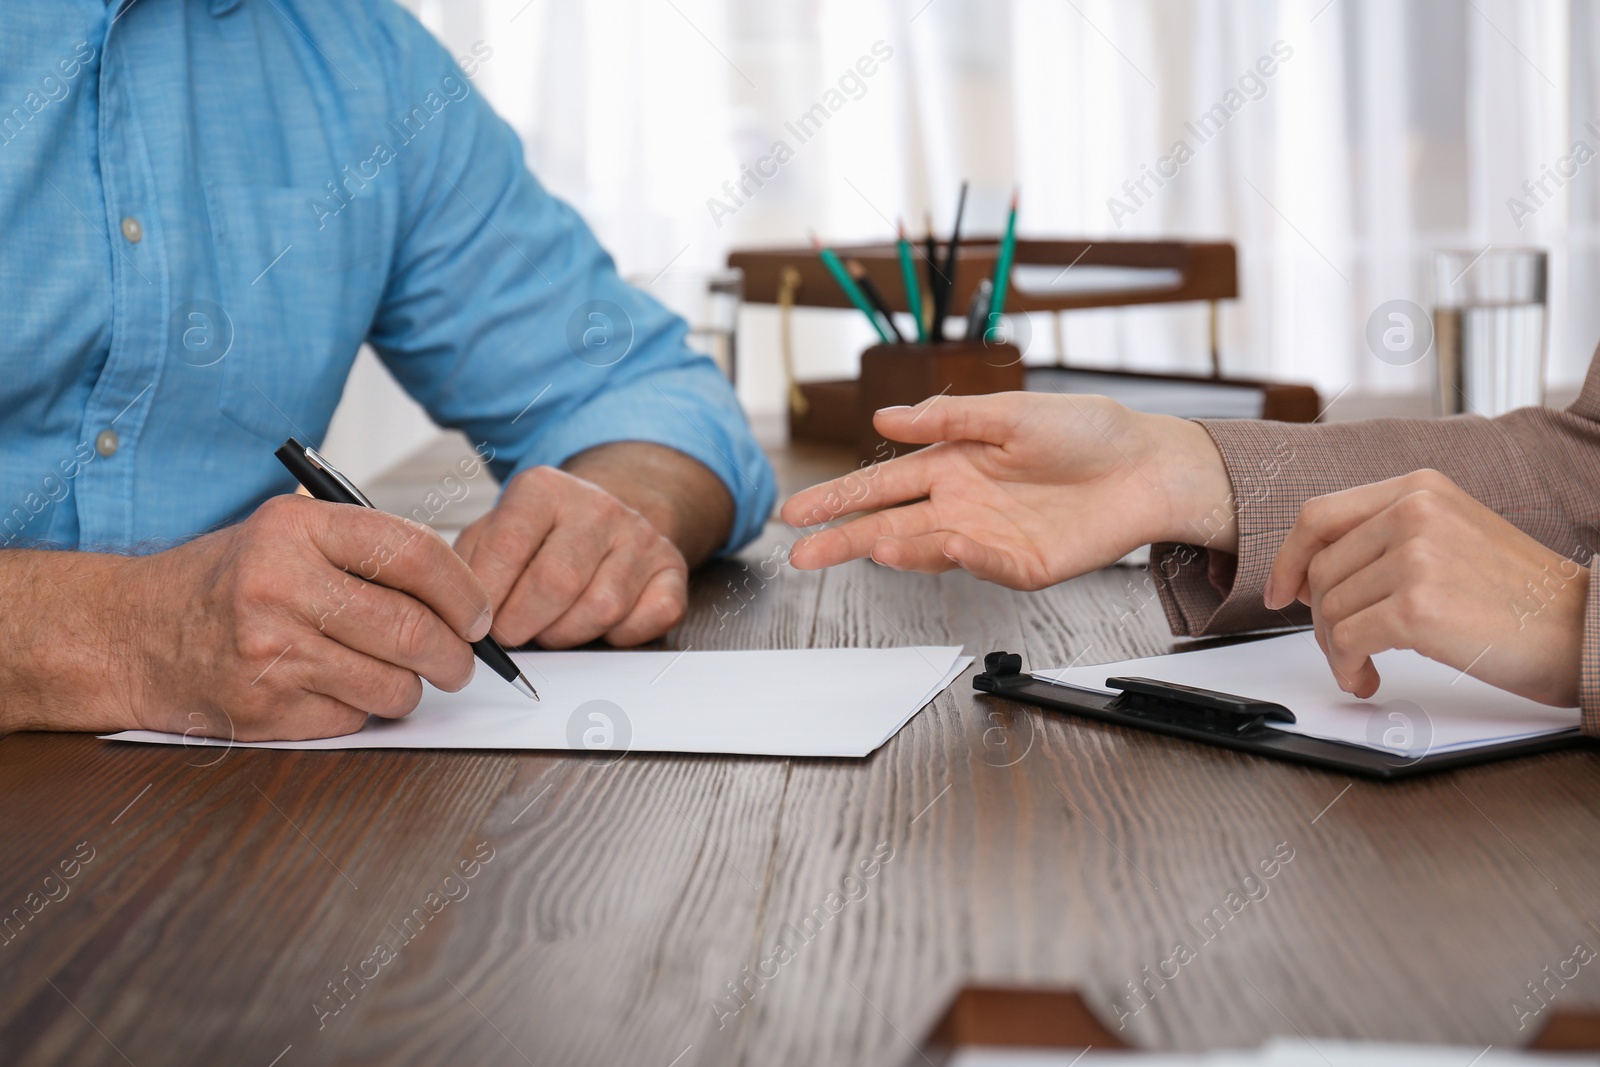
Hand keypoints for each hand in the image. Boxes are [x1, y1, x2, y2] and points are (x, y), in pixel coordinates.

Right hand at [116, 494, 492, 740]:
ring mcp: (270, 652)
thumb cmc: (226, 582)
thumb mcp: (288, 535)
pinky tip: (335, 689)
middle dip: (454, 655)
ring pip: (393, 684)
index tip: (479, 614)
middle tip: (460, 661)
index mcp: (297, 528)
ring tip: (394, 674)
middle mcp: (281, 585)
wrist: (128, 634)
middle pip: (412, 629)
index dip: (464, 590)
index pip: (413, 554)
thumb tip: (463, 597)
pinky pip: (354, 717)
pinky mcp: (264, 708)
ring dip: (410, 688)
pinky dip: (362, 710)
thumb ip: (368, 552)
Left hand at [452, 465, 687, 647]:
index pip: (508, 547)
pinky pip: (649, 619)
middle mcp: (598, 505)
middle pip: (556, 582)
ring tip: (550, 627)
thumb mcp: (490, 534)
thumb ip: (467, 569)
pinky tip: (598, 624)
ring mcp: (641, 536)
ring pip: (602, 608)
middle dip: (523, 624)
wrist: (603, 517)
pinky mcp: (673, 569)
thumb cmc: (536, 538)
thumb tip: (457, 620)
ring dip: (566, 634)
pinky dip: (620, 636)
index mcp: (544, 489)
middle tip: (511, 636)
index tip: (477, 624)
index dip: (487, 598)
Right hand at [782, 392, 1234, 588]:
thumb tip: (886, 417)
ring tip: (871, 545)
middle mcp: (960, 505)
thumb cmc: (1086, 432)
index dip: (837, 496)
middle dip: (843, 539)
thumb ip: (949, 417)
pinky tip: (948, 543)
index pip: (880, 483)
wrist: (1147, 466)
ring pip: (928, 550)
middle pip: (888, 524)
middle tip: (801, 554)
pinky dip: (964, 556)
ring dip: (898, 550)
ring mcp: (988, 539)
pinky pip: (985, 565)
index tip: (796, 511)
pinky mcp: (1022, 566)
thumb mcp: (1012, 413)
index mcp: (951, 465)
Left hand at [1265, 469, 1586, 706]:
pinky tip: (1368, 677)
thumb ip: (1385, 538)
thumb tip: (1308, 572)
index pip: (1320, 515)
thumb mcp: (1451, 537)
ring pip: (1328, 607)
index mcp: (1420, 489)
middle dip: (1321, 617)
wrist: (1584, 630)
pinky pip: (1346, 639)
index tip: (1282, 591)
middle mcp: (1415, 512)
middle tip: (1344, 645)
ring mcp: (1416, 557)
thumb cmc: (1521, 596)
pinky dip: (1348, 666)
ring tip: (1363, 664)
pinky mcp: (1418, 607)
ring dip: (1337, 648)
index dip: (1290, 558)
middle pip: (1320, 569)